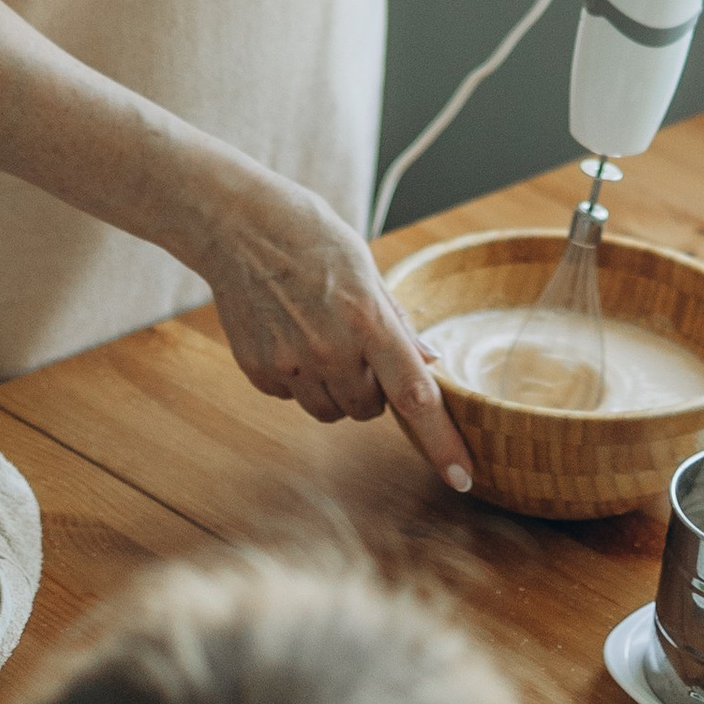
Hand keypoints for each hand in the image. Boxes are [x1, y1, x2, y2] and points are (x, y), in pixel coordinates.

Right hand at [197, 170, 472, 489]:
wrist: (241, 226)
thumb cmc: (314, 239)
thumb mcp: (369, 271)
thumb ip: (398, 323)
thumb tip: (430, 364)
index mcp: (370, 321)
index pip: (416, 397)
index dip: (442, 442)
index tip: (463, 477)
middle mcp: (332, 349)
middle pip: (370, 410)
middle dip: (372, 389)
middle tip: (355, 344)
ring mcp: (292, 364)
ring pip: (331, 411)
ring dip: (335, 389)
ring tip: (319, 335)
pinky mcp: (260, 370)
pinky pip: (292, 398)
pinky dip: (298, 378)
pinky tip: (288, 334)